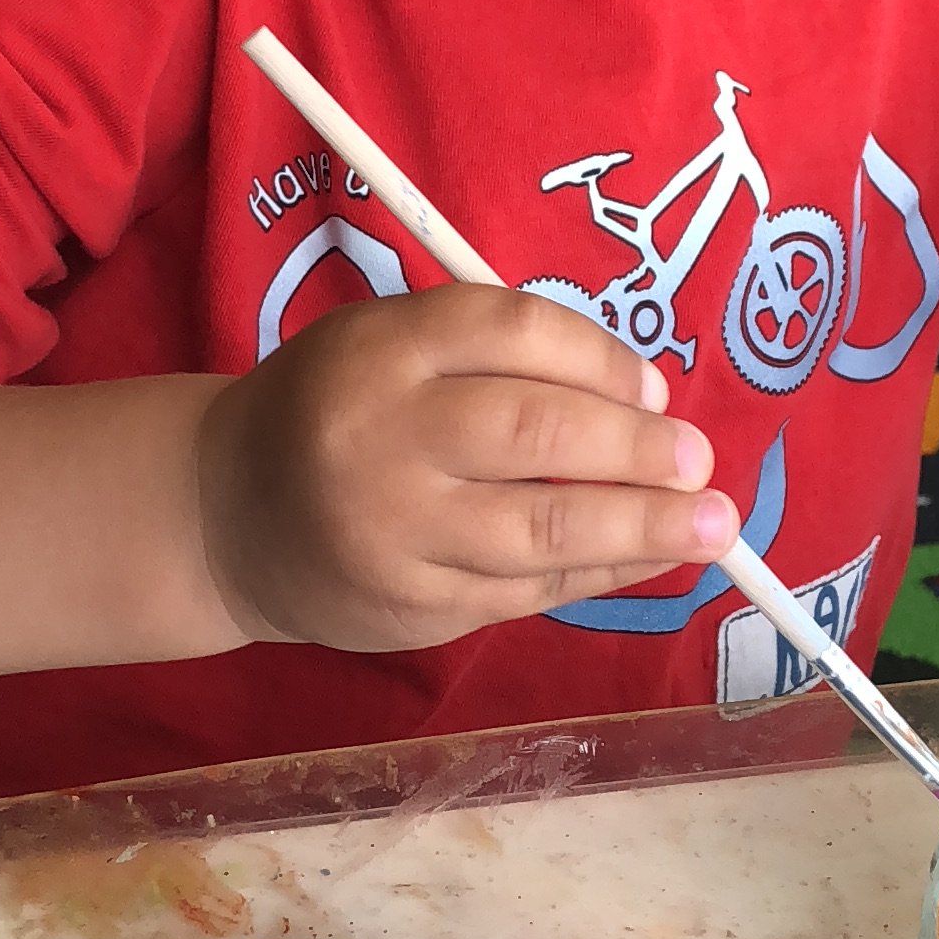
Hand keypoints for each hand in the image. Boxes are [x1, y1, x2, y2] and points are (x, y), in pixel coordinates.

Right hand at [196, 284, 739, 651]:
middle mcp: (381, 435)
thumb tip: (648, 406)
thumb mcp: (392, 347)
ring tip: (713, 527)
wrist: (226, 515)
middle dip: (636, 450)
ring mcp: (393, 530)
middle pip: (536, 433)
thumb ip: (498, 360)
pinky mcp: (410, 606)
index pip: (514, 332)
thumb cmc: (339, 412)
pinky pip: (526, 589)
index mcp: (381, 348)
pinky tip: (647, 559)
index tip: (655, 390)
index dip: (603, 360)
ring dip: (643, 528)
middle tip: (700, 461)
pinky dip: (599, 573)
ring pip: (541, 529)